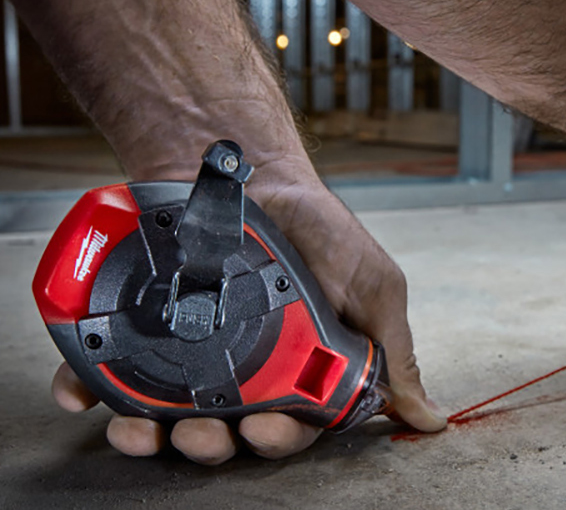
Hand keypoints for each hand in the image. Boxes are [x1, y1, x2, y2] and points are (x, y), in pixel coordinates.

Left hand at [52, 164, 445, 463]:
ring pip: (168, 416)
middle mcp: (245, 369)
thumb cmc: (323, 232)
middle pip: (226, 433)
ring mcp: (193, 351)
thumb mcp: (375, 292)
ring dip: (153, 437)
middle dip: (216, 447)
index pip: (290, 428)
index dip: (280, 439)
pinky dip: (90, 390)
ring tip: (145, 430)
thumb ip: (396, 356)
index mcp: (301, 372)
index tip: (271, 425)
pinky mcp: (146, 330)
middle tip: (210, 433)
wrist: (256, 171)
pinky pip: (108, 372)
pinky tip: (84, 395)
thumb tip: (429, 418)